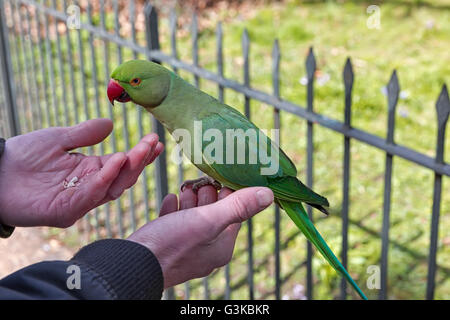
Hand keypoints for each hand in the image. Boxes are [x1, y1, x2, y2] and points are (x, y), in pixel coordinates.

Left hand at [0, 118, 162, 227]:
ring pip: (111, 189)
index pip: (123, 164)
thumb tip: (110, 124)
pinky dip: (104, 180)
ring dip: (126, 171)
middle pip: (123, 178)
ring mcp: (79, 202)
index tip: (155, 139)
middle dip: (139, 161)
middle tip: (151, 143)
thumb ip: (84, 134)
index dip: (140, 154)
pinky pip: (89, 197)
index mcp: (91, 171)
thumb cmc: (24, 156)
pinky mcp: (64, 211)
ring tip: (136, 152)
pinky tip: (115, 161)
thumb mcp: (59, 138)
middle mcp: (90, 187)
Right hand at [128, 185, 273, 287]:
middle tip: (201, 180)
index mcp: (221, 246)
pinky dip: (174, 209)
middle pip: (213, 214)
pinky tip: (170, 199)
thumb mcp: (208, 220)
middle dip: (207, 194)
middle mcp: (206, 250)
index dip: (230, 193)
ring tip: (185, 187)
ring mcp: (185, 248)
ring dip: (191, 200)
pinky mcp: (166, 244)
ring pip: (193, 217)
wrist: (132, 263)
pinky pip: (174, 223)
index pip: (234, 214)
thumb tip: (268, 194)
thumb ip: (238, 206)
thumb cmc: (172, 243)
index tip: (223, 175)